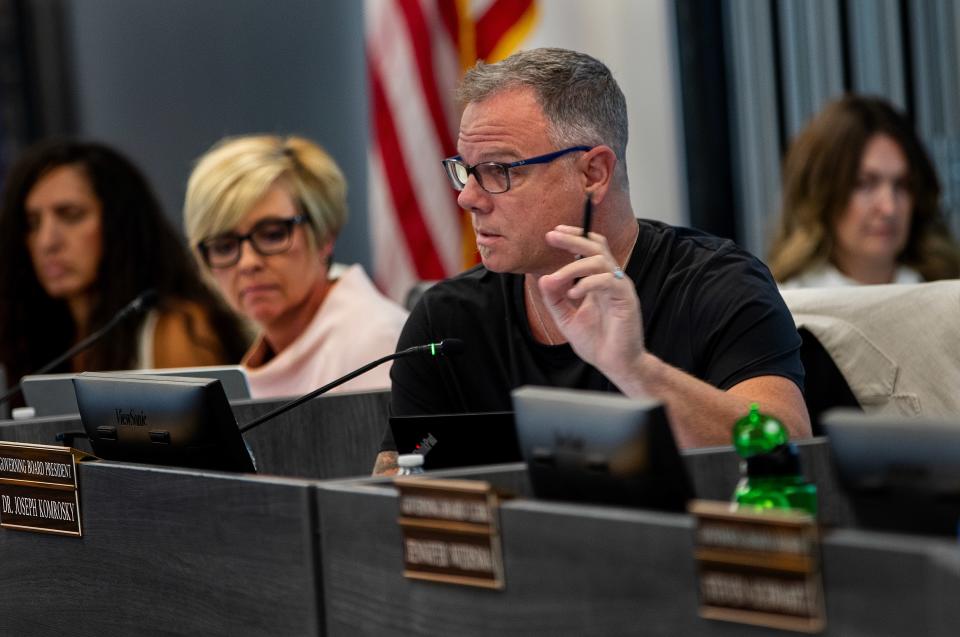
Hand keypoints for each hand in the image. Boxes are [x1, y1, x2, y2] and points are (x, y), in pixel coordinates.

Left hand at [537, 225, 647, 387]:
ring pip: (599, 261)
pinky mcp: (626, 299)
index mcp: (599, 282)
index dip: (574, 237)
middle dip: (573, 239)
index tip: (553, 234)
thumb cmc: (596, 343)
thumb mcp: (566, 319)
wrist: (615, 364)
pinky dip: (586, 283)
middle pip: (596, 247)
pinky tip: (572, 294)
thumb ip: (554, 299)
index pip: (590, 249)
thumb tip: (543, 278)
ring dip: (573, 266)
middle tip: (552, 235)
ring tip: (556, 279)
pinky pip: (607, 280)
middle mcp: (611, 280)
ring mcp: (620, 288)